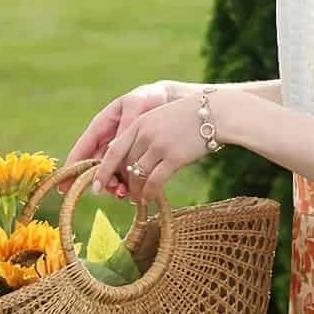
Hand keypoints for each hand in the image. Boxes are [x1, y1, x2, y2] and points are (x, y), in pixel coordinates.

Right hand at [58, 80, 174, 196]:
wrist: (169, 100)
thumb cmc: (148, 98)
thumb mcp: (136, 105)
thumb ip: (125, 125)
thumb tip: (112, 150)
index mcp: (101, 126)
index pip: (81, 150)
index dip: (71, 169)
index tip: (64, 188)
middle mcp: (106, 141)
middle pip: (93, 167)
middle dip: (97, 182)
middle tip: (108, 190)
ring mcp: (119, 151)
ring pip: (109, 173)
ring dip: (113, 185)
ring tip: (124, 192)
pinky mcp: (132, 157)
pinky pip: (125, 173)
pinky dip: (127, 183)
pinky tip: (135, 189)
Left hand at [95, 92, 231, 205]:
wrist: (216, 113)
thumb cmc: (190, 118)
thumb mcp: (161, 119)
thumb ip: (145, 134)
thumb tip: (133, 161)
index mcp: (140, 123)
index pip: (113, 151)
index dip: (103, 170)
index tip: (97, 186)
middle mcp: (145, 134)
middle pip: (125, 165)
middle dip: (122, 183)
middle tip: (122, 195)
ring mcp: (159, 146)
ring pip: (137, 175)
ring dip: (136, 191)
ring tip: (138, 199)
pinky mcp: (174, 157)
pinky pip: (154, 181)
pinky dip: (149, 193)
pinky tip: (149, 199)